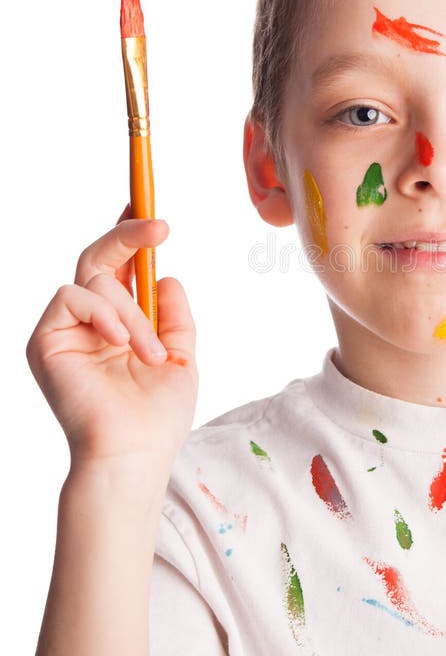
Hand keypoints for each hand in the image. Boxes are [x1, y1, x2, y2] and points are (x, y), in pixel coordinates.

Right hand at [27, 207, 197, 469]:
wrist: (134, 453)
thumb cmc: (158, 414)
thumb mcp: (179, 354)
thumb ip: (173, 314)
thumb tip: (168, 276)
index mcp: (121, 323)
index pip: (121, 270)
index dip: (131, 238)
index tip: (150, 212)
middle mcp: (91, 322)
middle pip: (100, 258)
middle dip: (130, 236)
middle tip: (161, 226)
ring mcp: (67, 329)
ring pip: (97, 280)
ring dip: (133, 313)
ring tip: (149, 353)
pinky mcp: (45, 339)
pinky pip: (73, 296)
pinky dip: (106, 314)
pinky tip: (122, 343)